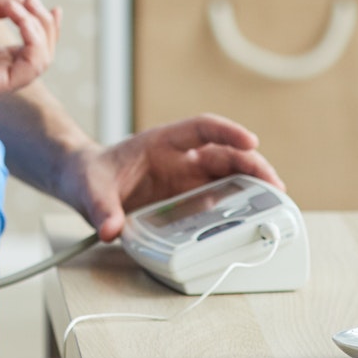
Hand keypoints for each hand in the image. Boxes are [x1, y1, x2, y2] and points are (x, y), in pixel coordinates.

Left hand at [0, 0, 58, 100]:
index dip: (47, 28)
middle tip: (31, 0)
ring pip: (42, 60)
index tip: (51, 6)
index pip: (33, 50)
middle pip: (43, 55)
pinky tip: (18, 16)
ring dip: (39, 27)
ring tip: (21, 7)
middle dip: (46, 25)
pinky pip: (31, 65)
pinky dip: (32, 36)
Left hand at [58, 115, 284, 241]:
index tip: (250, 140)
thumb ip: (100, 208)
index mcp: (160, 142)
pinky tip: (252, 216)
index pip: (202, 128)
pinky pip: (217, 196)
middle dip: (252, 164)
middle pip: (224, 153)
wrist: (81, 181)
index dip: (228, 131)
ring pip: (227, 174)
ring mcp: (184, 177)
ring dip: (251, 184)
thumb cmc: (88, 175)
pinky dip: (237, 203)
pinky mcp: (185, 197)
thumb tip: (110, 229)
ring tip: (275, 201)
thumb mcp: (89, 190)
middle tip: (275, 185)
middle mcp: (178, 157)